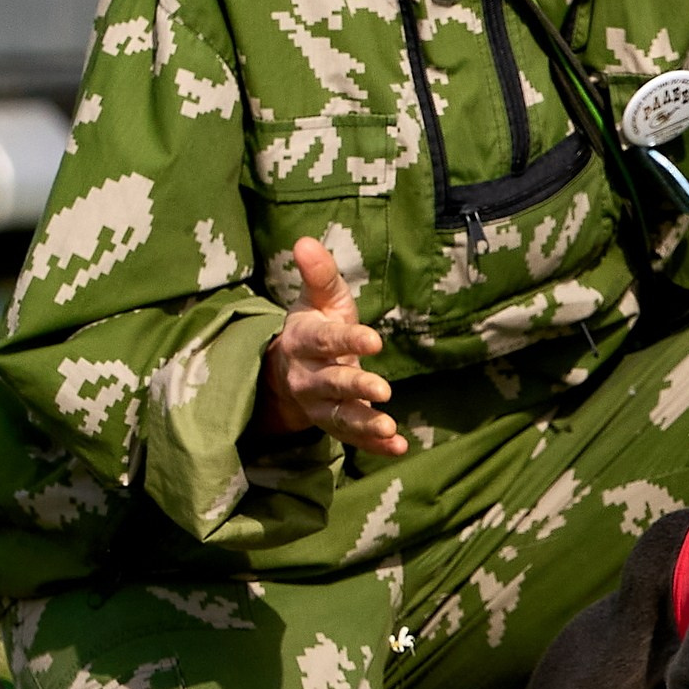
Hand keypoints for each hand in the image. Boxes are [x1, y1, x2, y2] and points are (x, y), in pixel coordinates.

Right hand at [256, 237, 407, 456]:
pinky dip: (374, 445)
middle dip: (356, 386)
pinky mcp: (334, 424)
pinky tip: (398, 447)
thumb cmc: (314, 323)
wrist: (290, 366)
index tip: (374, 341)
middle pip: (332, 383)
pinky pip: (353, 437)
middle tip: (383, 389)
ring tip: (388, 428)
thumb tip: (305, 241)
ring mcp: (319, 404)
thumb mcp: (318, 297)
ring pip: (340, 416)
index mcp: (303, 340)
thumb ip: (318, 273)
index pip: (325, 341)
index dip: (348, 341)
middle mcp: (307, 376)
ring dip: (364, 423)